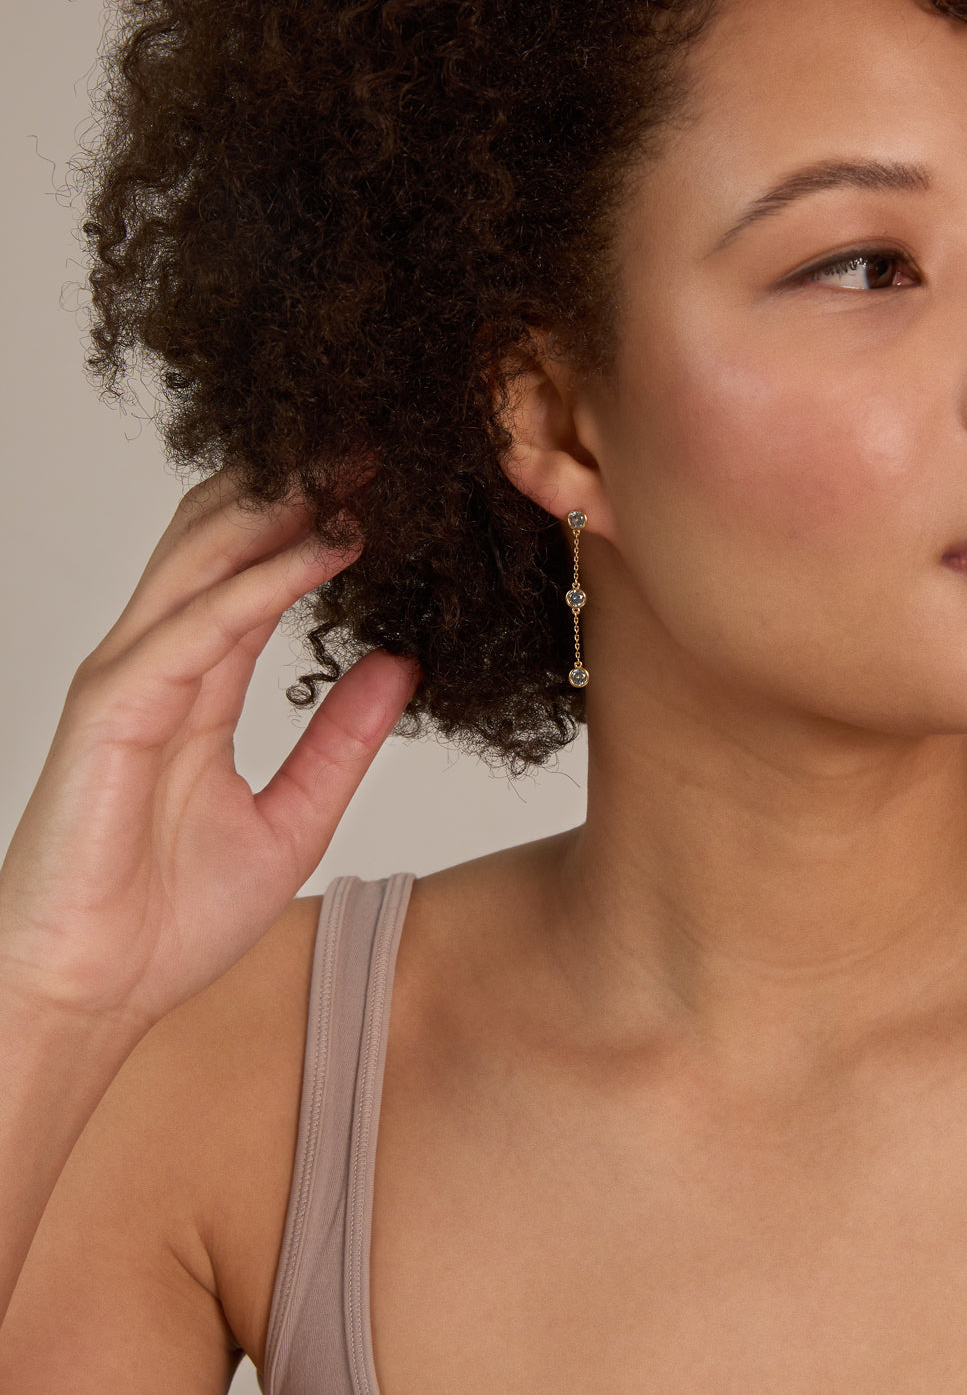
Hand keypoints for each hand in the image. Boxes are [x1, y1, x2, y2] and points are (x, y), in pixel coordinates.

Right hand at [0, 467, 417, 1032]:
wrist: (92, 994)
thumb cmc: (168, 919)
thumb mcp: (293, 819)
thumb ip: (342, 742)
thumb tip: (402, 666)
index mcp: (199, 685)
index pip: (259, 572)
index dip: (319, 522)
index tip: (392, 486)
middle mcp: (161, 663)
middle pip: (226, 539)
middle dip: (302, 486)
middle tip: (381, 443)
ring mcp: (130, 677)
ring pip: (204, 556)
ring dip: (285, 505)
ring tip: (361, 465)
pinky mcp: (113, 706)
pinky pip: (200, 625)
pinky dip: (265, 580)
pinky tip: (329, 549)